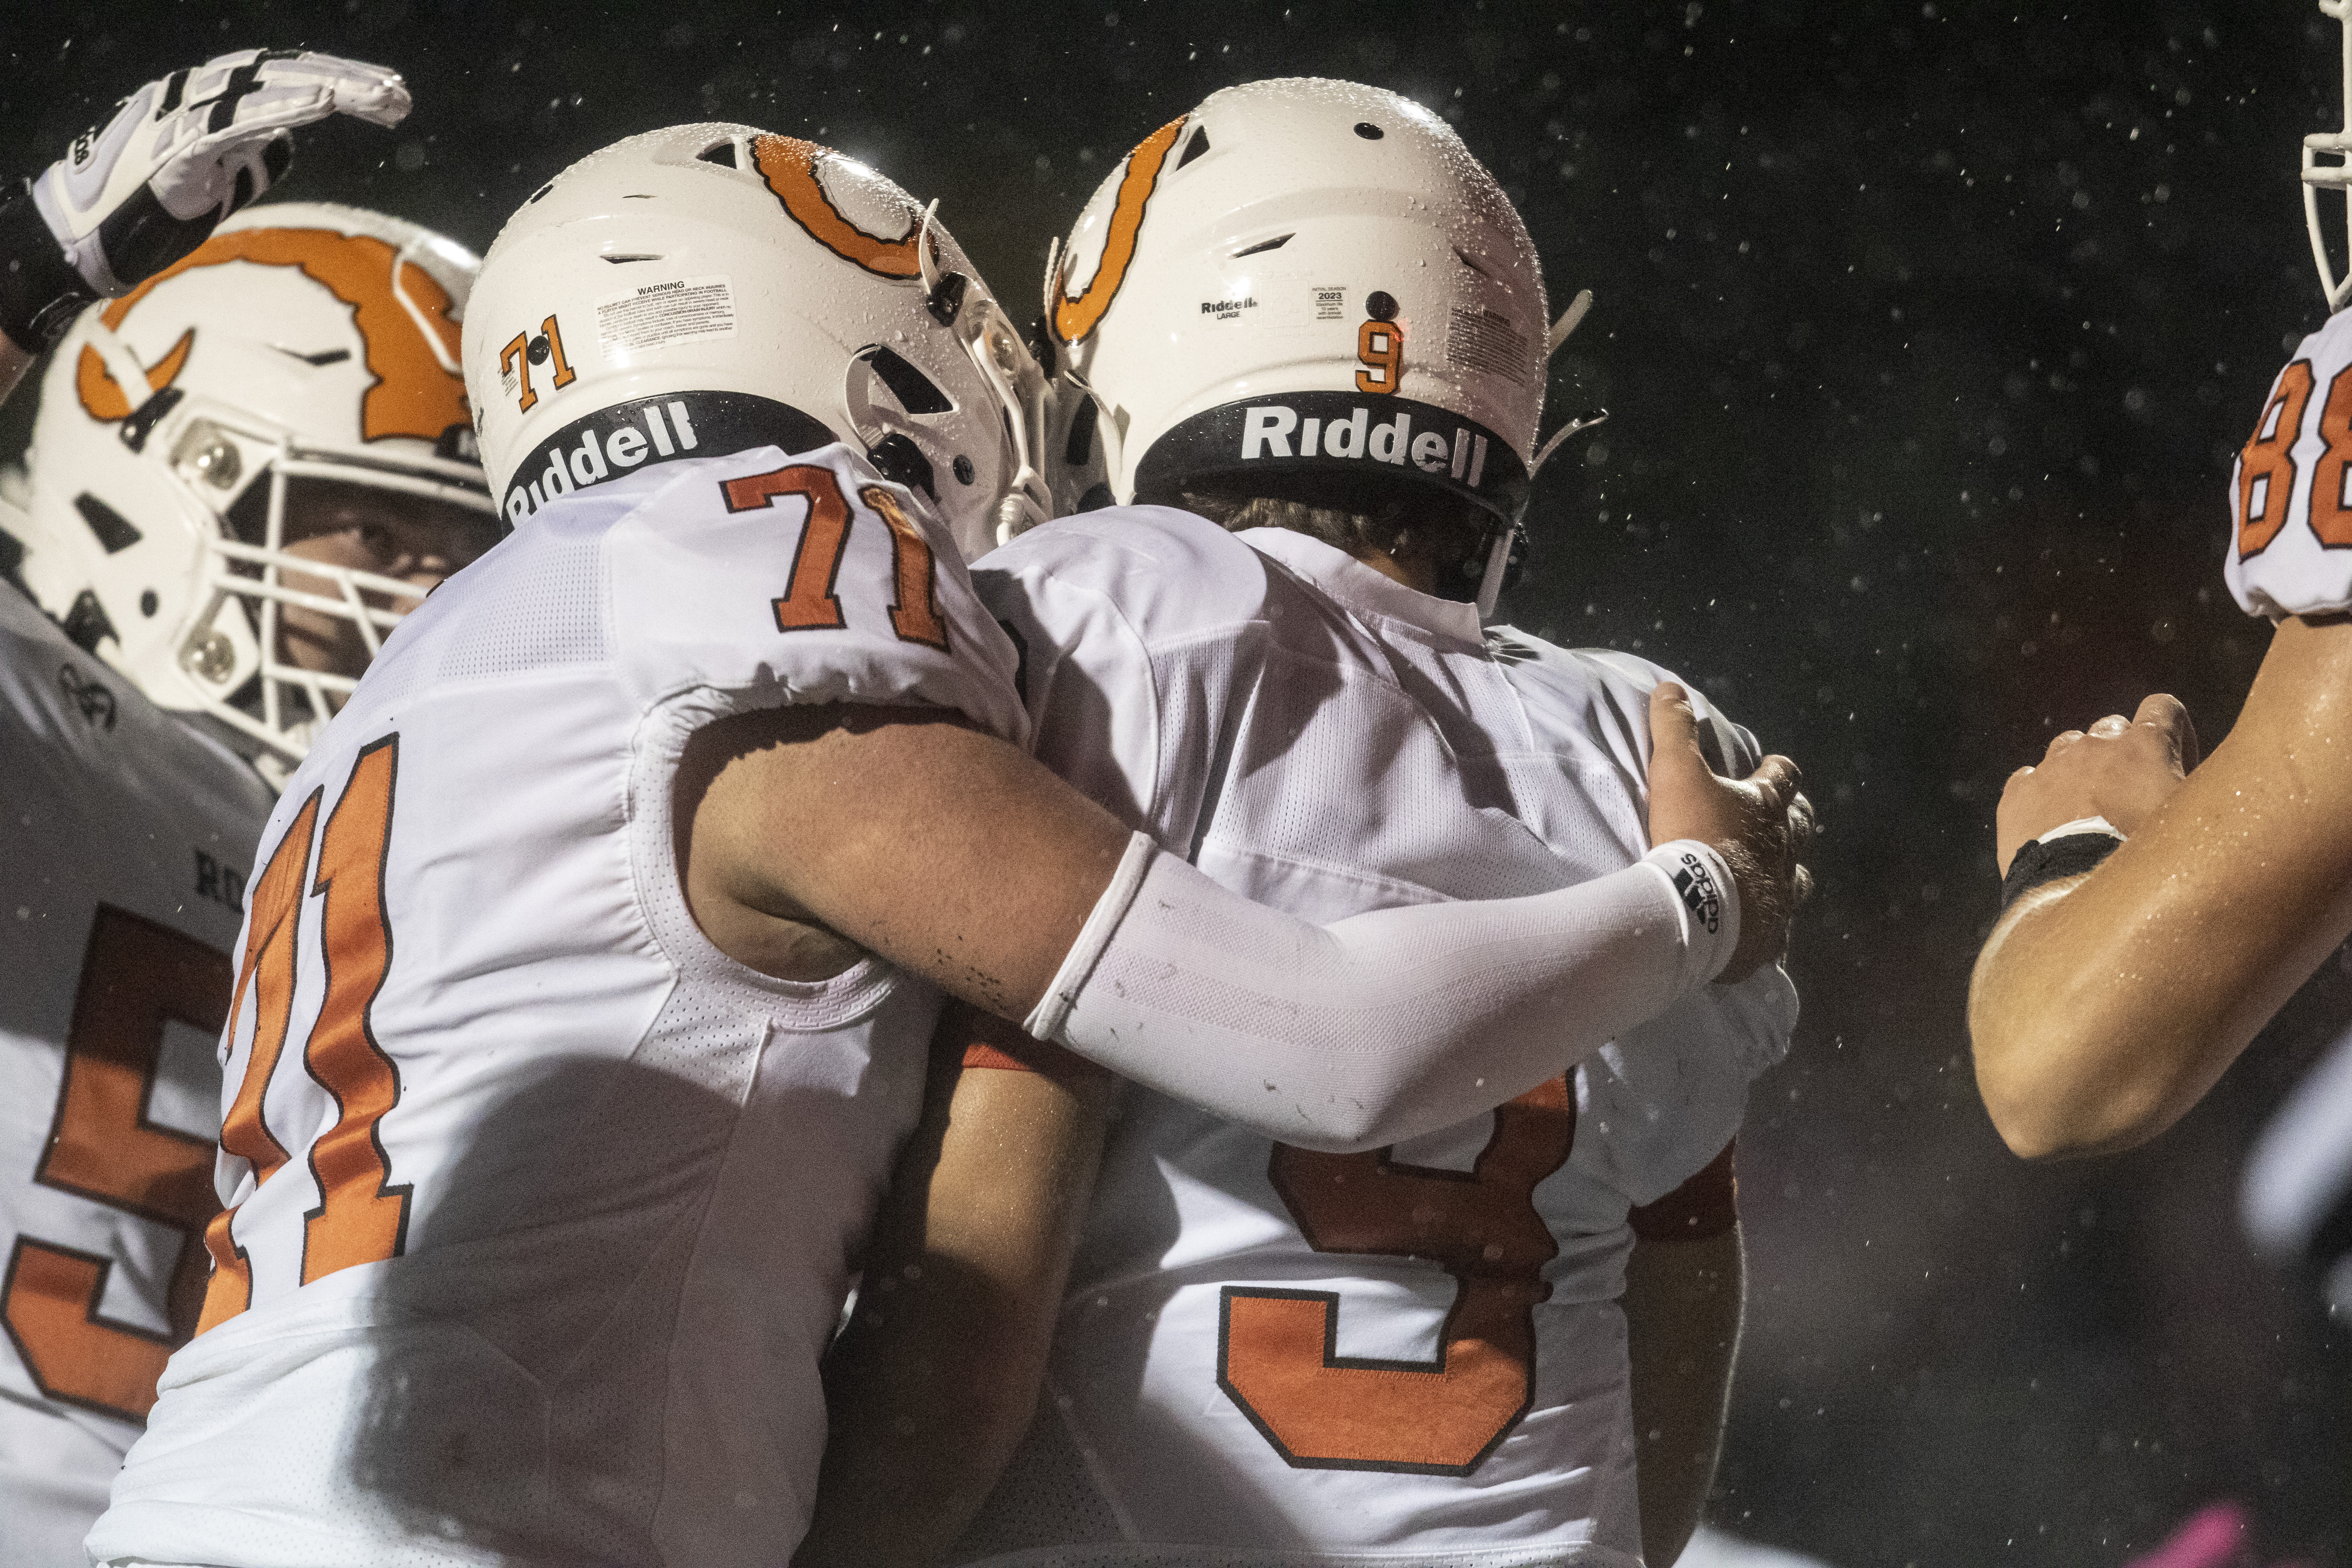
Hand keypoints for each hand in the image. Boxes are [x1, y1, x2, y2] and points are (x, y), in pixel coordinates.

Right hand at [31, 50, 409, 298]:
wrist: (85, 238)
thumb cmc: (148, 210)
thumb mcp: (217, 178)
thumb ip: (248, 157)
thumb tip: (282, 144)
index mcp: (210, 102)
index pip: (284, 80)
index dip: (337, 83)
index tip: (388, 97)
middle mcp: (195, 95)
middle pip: (283, 74)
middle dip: (346, 80)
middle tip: (398, 93)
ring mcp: (182, 114)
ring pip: (264, 87)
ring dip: (326, 89)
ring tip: (376, 95)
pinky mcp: (176, 145)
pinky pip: (236, 121)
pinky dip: (281, 109)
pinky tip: (322, 106)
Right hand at [1647, 683, 1812, 982]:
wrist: (1699, 906)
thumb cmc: (1691, 833)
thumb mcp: (1676, 770)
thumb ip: (1673, 728)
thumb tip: (1671, 687)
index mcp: (1765, 806)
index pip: (1784, 776)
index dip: (1777, 770)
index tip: (1770, 766)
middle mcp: (1784, 847)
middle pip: (1802, 826)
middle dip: (1794, 820)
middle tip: (1780, 821)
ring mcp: (1782, 892)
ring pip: (1800, 879)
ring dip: (1787, 873)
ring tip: (1770, 877)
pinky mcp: (1771, 933)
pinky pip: (1778, 931)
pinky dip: (1768, 927)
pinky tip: (1756, 932)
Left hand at [1996, 693, 2197, 874]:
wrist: (2082, 897)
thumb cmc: (2151, 864)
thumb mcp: (2198, 824)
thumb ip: (2204, 793)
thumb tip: (2217, 792)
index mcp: (2145, 746)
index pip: (2163, 708)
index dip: (2172, 732)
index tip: (2175, 764)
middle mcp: (2095, 746)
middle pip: (2112, 729)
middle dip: (2124, 755)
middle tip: (2132, 798)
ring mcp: (2051, 767)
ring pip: (2068, 749)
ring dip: (2081, 770)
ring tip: (2090, 812)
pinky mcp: (2017, 793)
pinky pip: (2029, 779)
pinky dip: (2041, 793)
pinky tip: (2052, 822)